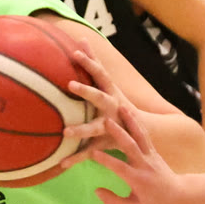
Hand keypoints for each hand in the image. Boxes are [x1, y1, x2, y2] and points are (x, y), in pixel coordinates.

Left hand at [44, 49, 122, 172]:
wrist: (143, 133)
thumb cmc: (118, 104)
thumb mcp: (108, 83)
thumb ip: (94, 64)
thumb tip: (82, 39)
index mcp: (111, 93)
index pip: (100, 74)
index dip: (89, 62)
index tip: (76, 52)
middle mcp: (112, 108)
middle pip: (99, 97)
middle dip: (87, 91)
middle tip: (71, 84)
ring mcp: (110, 126)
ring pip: (95, 128)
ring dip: (81, 129)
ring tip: (65, 132)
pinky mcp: (105, 143)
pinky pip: (89, 152)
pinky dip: (76, 158)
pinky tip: (62, 164)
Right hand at [79, 78, 202, 203]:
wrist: (181, 195)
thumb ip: (114, 202)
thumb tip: (97, 191)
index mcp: (138, 179)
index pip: (119, 167)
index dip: (105, 160)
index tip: (91, 152)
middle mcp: (145, 164)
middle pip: (130, 146)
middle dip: (118, 133)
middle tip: (106, 121)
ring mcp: (150, 156)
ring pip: (139, 135)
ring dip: (130, 120)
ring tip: (121, 106)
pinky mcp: (153, 151)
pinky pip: (144, 134)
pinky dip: (136, 122)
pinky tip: (129, 112)